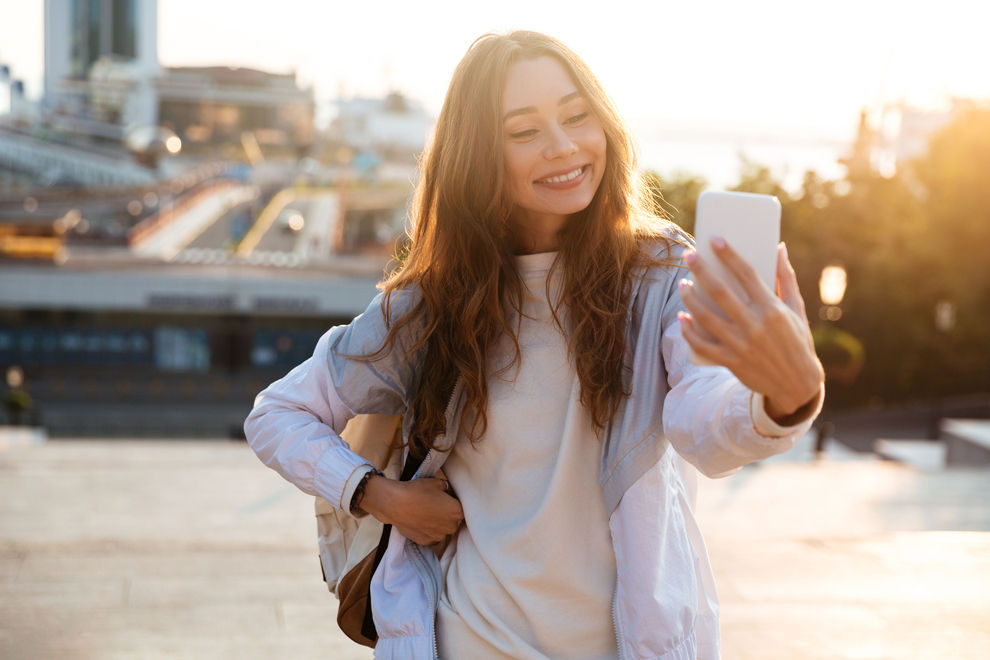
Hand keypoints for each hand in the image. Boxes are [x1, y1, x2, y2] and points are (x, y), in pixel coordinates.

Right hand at [360, 475, 462, 546]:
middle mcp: (451, 526)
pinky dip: (429, 531)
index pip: (463, 508)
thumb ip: (446, 487)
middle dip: (448, 514)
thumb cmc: (416, 491)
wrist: (395, 504)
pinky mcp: (426, 542)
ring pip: (444, 530)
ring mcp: (439, 536)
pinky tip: (421, 522)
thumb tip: (447, 490)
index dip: (454, 502)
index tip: (447, 498)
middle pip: (454, 520)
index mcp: (457, 511)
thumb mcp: (436, 482)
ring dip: (439, 523)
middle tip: (435, 504)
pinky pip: (433, 537)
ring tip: (426, 513)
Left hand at [678, 239, 823, 420]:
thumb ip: (786, 277)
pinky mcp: (731, 362)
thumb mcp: (796, 308)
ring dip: (689, 298)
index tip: (715, 240)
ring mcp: (741, 345)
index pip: (747, 274)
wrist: (797, 385)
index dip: (729, 255)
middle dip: (700, 270)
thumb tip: (779, 246)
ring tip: (682, 284)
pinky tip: (682, 317)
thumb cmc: (798, 341)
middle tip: (688, 255)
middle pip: (720, 292)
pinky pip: (702, 345)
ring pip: (705, 316)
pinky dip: (689, 331)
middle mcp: (755, 325)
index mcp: (772, 309)